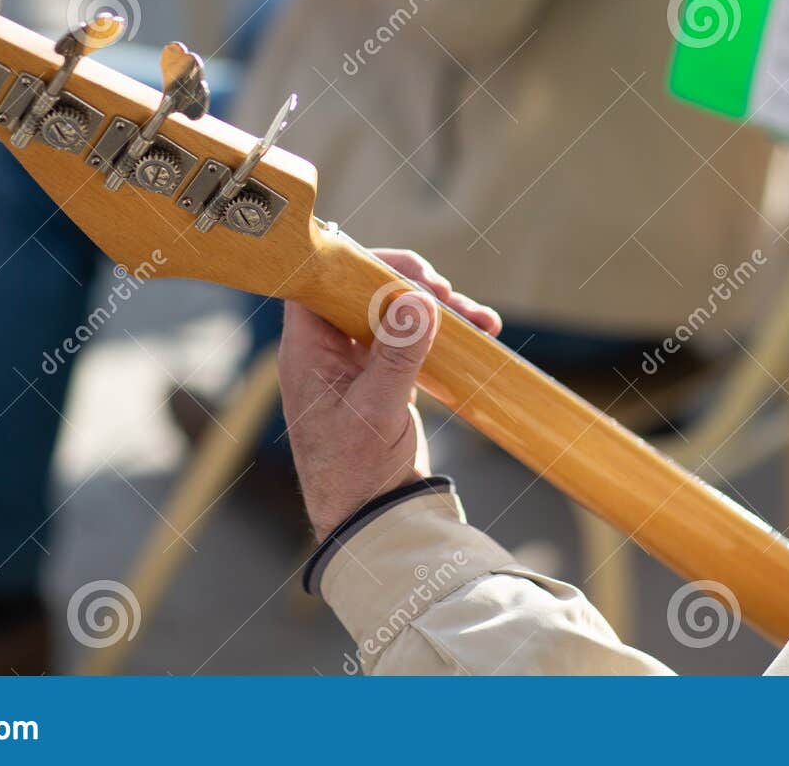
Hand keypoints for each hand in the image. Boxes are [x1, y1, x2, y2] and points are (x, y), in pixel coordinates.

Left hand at [278, 249, 501, 539]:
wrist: (371, 523)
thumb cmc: (356, 475)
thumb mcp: (378, 411)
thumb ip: (397, 355)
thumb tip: (417, 301)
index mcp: (307, 351)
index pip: (323, 281)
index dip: (364, 265)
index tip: (411, 272)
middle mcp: (327, 350)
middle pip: (365, 289)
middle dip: (412, 284)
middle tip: (448, 296)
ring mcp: (357, 363)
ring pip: (395, 311)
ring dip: (438, 308)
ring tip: (479, 319)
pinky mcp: (384, 377)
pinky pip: (413, 338)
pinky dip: (444, 333)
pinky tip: (481, 334)